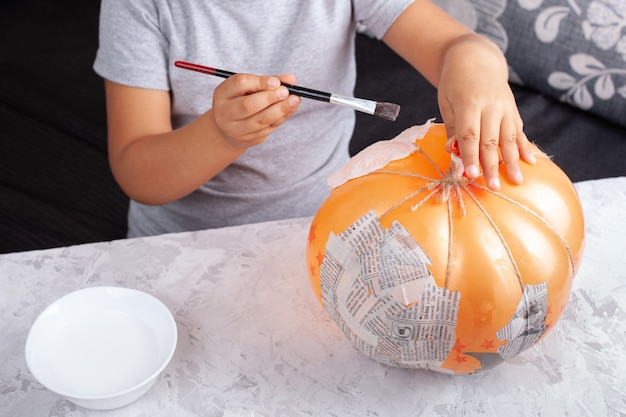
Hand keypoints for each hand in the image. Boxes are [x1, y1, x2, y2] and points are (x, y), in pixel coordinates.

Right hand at [211, 73, 300, 149]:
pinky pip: (268, 128)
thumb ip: (268, 81)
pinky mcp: (249, 139)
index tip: (276, 82)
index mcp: (222, 94)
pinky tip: (291, 109)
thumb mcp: (247, 88)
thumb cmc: (240, 101)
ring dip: (280, 109)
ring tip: (294, 100)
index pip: (239, 84)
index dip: (259, 82)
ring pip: (260, 120)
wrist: (228, 129)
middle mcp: (225, 113)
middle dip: (270, 98)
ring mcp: (236, 129)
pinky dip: (282, 117)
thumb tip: (291, 79)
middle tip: (286, 92)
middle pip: (248, 105)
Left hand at [437, 35, 535, 189]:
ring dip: (512, 161)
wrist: (475, 58)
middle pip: (491, 140)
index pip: (470, 134)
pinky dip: (524, 147)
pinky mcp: (513, 109)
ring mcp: (505, 107)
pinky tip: (530, 162)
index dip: (470, 156)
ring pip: (509, 138)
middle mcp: (491, 105)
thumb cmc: (454, 84)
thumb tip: (454, 152)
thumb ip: (452, 128)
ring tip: (516, 181)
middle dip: (491, 166)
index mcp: (470, 103)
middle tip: (493, 187)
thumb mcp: (446, 103)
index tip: (470, 175)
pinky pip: (519, 131)